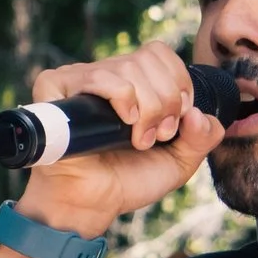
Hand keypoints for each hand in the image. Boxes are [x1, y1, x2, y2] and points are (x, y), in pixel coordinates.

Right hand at [13, 40, 226, 238]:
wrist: (92, 203)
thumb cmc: (127, 181)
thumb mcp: (179, 160)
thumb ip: (203, 137)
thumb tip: (199, 113)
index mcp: (131, 83)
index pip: (159, 53)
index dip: (177, 82)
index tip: (175, 122)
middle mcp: (104, 76)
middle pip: (147, 58)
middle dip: (166, 100)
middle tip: (157, 136)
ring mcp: (77, 79)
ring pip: (127, 68)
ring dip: (147, 106)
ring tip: (138, 139)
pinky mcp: (54, 87)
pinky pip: (97, 76)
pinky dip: (121, 97)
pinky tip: (123, 122)